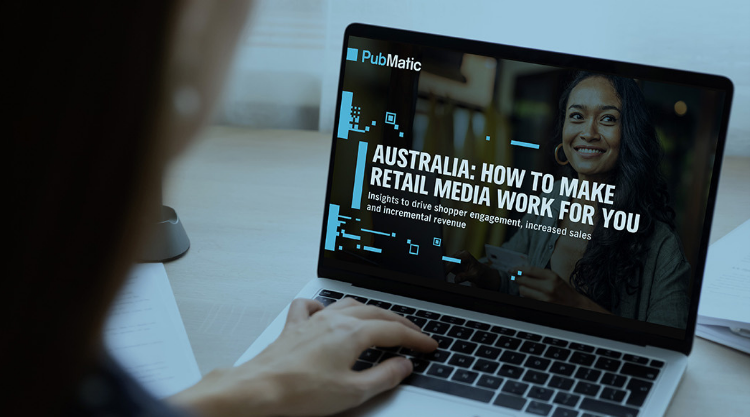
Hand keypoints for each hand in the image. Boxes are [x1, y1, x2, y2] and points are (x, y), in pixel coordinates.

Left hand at [168, 297, 437, 416]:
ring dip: (371, 312)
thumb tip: (403, 365)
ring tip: (382, 321)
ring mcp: (313, 320)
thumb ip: (384, 376)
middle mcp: (334, 319)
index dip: (416, 339)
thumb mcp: (353, 392)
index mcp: (352, 333)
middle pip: (377, 313)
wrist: (258, 391)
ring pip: (350, 305)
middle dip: (400, 323)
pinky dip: (326, 306)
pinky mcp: (295, 327)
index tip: (428, 346)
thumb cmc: (300, 392)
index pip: (394, 331)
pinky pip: (313, 306)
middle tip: (415, 335)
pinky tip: (328, 313)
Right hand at [445, 250, 501, 289]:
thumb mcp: (473, 275)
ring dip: (444, 270)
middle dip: (444, 268)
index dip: (447, 267)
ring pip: (445, 263)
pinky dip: (445, 271)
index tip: (444, 274)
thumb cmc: (477, 272)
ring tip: (444, 276)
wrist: (478, 272)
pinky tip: (445, 275)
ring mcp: (455, 257)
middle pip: (448, 261)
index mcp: (465, 255)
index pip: (453, 260)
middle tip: (443, 276)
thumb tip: (456, 279)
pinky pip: (445, 266)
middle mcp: (459, 254)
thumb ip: (465, 276)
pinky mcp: (452, 261)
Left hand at [514, 266, 609, 312]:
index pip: (530, 270)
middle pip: (524, 280)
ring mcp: (545, 297)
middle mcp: (548, 286)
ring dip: (521, 288)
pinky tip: (529, 294)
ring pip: (523, 291)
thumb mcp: (555, 278)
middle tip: (514, 277)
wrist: (576, 305)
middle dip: (517, 278)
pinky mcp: (543, 305)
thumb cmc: (564, 290)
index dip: (518, 269)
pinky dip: (526, 296)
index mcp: (552, 276)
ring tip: (524, 286)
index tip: (511, 269)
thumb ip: (540, 274)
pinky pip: (528, 299)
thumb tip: (522, 270)